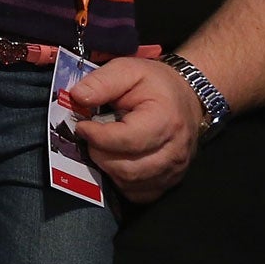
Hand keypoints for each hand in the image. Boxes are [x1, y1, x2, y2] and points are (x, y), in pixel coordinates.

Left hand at [69, 56, 206, 202]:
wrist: (187, 97)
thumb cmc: (154, 83)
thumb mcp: (127, 69)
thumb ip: (101, 82)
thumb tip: (77, 97)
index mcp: (165, 120)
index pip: (127, 140)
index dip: (97, 136)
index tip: (82, 125)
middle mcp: (174, 151)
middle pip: (127, 169)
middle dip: (99, 154)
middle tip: (89, 137)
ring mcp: (175, 170)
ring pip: (131, 184)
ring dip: (107, 168)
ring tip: (101, 146)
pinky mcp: (170, 181)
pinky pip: (139, 194)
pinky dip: (121, 181)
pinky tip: (115, 160)